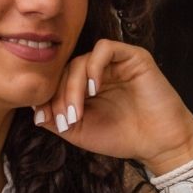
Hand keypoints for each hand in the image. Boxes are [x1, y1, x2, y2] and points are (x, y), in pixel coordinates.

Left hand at [37, 40, 192, 171]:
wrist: (159, 145)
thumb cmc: (124, 138)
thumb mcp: (81, 133)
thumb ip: (57, 120)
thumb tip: (33, 111)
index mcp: (87, 87)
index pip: (58, 80)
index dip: (50, 97)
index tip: (50, 121)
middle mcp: (100, 72)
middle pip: (66, 69)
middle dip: (60, 95)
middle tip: (66, 119)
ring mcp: (116, 63)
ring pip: (81, 59)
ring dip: (73, 85)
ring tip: (78, 110)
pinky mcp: (134, 56)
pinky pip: (105, 48)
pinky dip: (94, 66)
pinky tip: (94, 88)